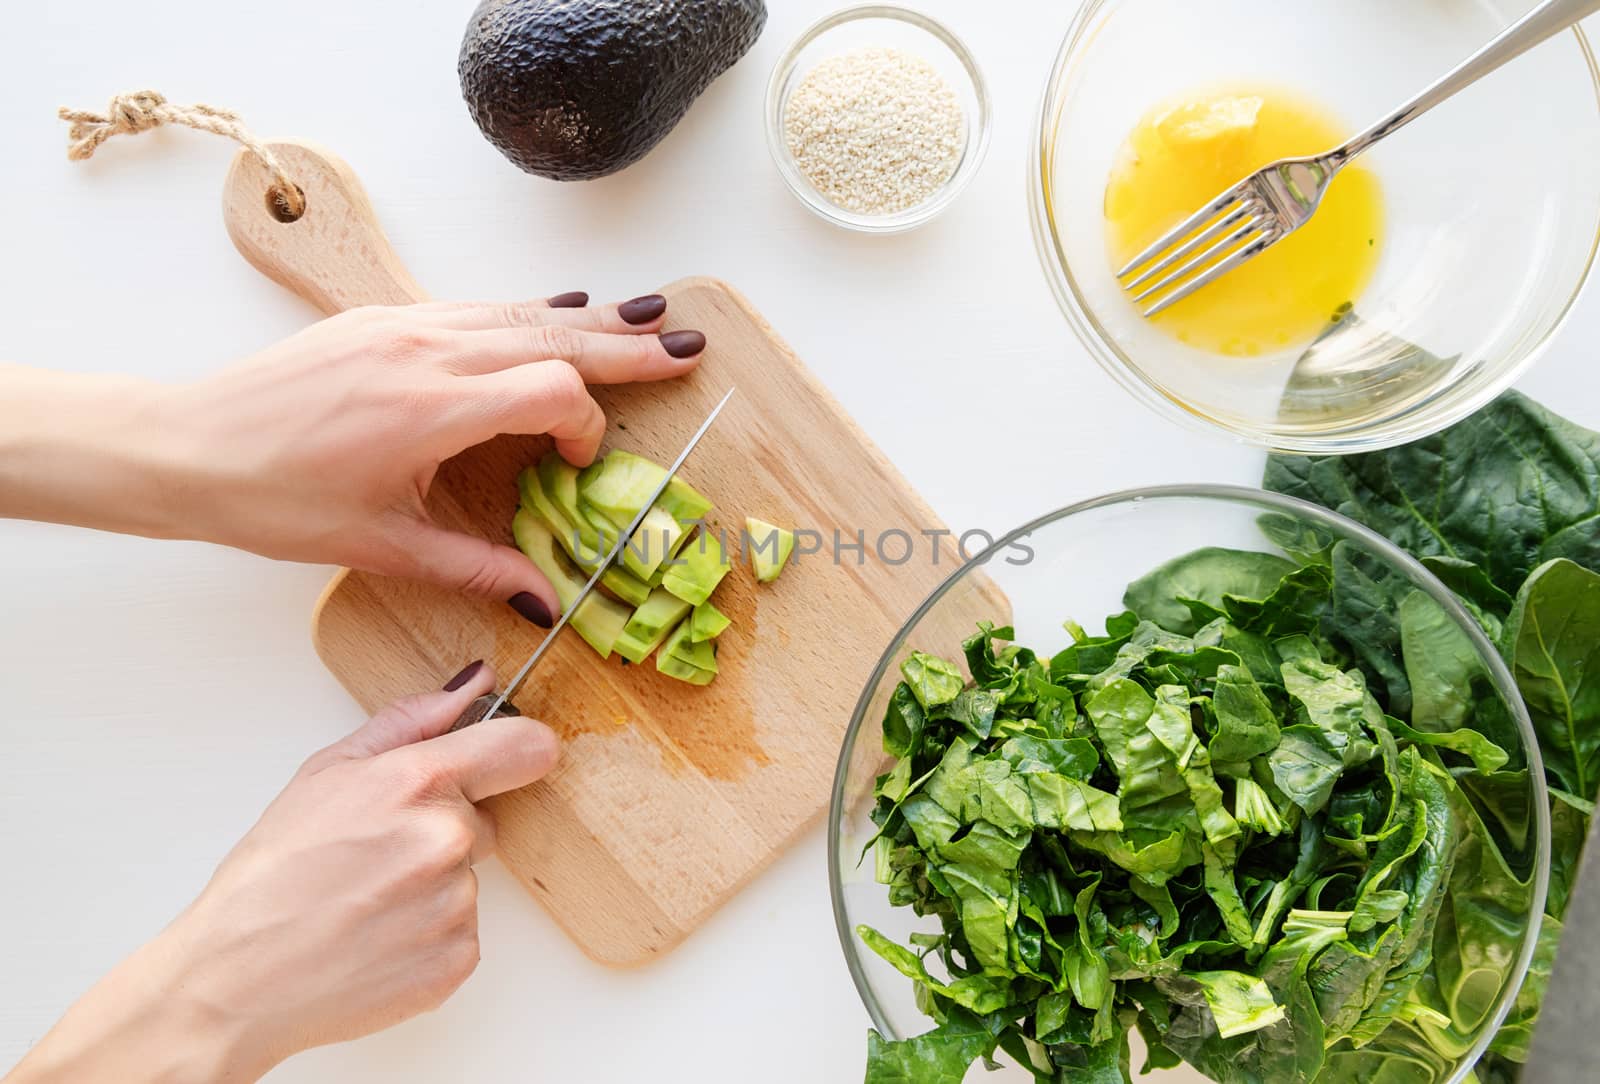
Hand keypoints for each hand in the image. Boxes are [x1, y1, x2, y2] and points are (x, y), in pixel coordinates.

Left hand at [0, 292, 703, 624]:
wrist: (188, 445)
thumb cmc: (274, 501)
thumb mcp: (381, 545)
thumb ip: (475, 567)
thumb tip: (544, 601)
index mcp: (429, 408)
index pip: (549, 389)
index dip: (586, 421)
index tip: (581, 462)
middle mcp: (426, 350)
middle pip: (554, 335)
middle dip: (626, 347)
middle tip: (688, 349)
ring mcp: (404, 323)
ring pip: (521, 312)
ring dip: (591, 318)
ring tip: (650, 318)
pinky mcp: (384, 316)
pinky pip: (481, 306)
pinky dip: (533, 310)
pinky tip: (565, 307)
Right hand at [4, 661, 552, 1082]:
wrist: (238, 977)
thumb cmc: (272, 873)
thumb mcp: (326, 772)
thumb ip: (412, 720)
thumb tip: (476, 682)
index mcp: (416, 782)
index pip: (525, 746)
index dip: (519, 751)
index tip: (509, 760)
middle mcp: (447, 839)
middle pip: (483, 820)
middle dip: (442, 830)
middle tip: (374, 855)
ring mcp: (457, 903)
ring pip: (468, 877)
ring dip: (432, 885)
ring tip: (366, 902)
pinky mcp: (459, 958)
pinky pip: (463, 930)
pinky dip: (429, 935)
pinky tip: (377, 937)